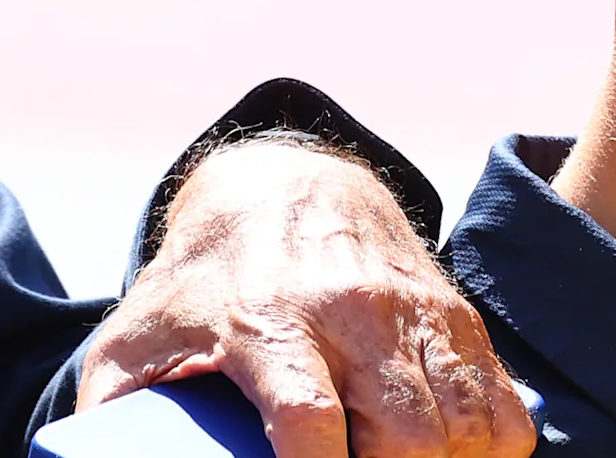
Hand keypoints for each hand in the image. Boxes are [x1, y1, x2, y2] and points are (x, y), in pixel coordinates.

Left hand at [77, 140, 531, 457]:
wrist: (284, 185)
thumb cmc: (202, 283)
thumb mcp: (137, 334)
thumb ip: (111, 409)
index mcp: (264, 320)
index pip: (308, 419)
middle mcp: (349, 312)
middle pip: (408, 435)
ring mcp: (411, 312)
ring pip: (465, 426)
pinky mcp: (455, 317)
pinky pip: (504, 409)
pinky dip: (487, 451)